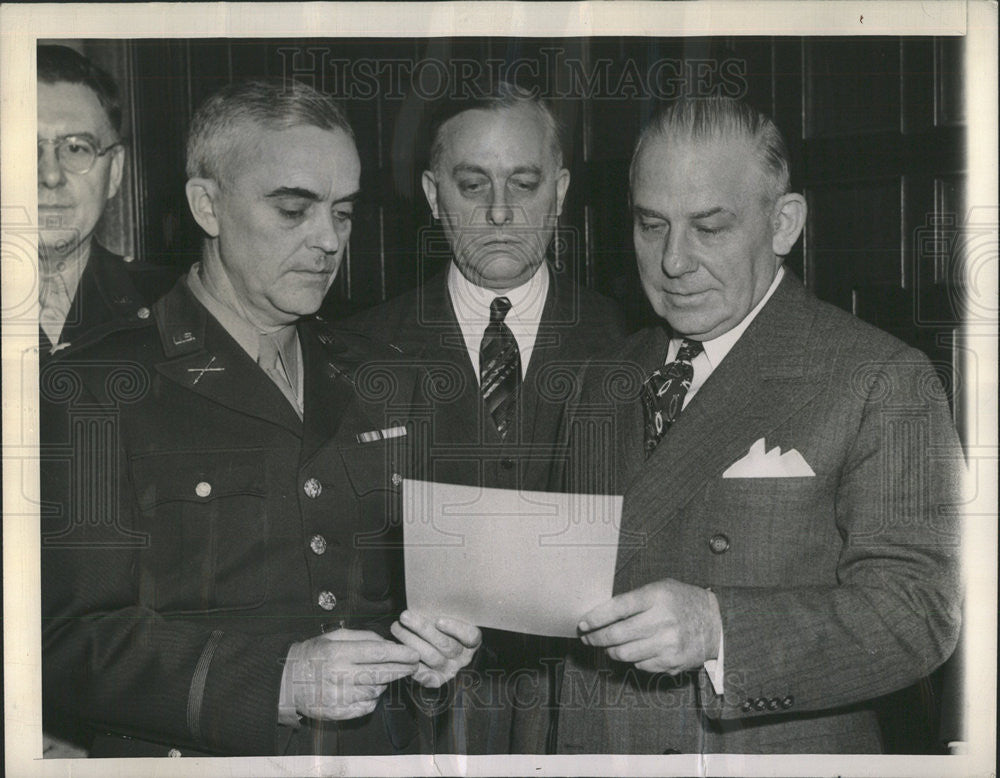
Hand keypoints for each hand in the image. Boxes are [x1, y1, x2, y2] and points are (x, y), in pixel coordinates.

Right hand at [282, 629, 419, 720]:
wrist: (287, 682)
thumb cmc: (313, 655)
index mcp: (339, 653)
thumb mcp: (334, 636)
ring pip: (377, 690)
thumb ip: (362, 636)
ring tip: (384, 675)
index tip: (414, 654)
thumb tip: (388, 642)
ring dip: (385, 683)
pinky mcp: (340, 713)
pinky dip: (373, 698)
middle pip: (382, 674)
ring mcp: (340, 697)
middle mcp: (340, 676)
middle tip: (413, 665)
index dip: (400, 654)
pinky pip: (367, 706)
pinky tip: (369, 689)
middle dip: (402, 669)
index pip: (379, 653)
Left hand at [390, 610, 481, 687]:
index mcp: (472, 640)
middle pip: (446, 645)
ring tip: (396, 627)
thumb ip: (445, 609)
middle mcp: (463, 657)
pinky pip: (423, 674)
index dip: (456, 629)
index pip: (470, 636)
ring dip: (411, 641)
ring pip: (432, 657)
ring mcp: (450, 669)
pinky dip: (410, 661)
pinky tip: (399, 648)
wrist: (436, 645)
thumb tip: (429, 596)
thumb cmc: (441, 623)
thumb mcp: (449, 615)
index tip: (438, 620)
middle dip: (423, 629)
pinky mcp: (436, 680)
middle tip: (405, 616)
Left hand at [578, 579, 721, 674]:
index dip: (595, 618)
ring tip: (607, 646)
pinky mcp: (671, 662)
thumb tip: (600, 614)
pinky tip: (635, 651)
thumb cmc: (683, 602)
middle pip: (616, 635)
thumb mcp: (661, 588)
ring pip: (624, 654)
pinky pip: (640, 665)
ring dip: (610, 651)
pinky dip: (633, 659)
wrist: (717, 623)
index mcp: (657, 597)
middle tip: (588, 638)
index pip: (617, 608)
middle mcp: (662, 621)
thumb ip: (634, 599)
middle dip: (596, 638)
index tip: (582, 624)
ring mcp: (667, 644)